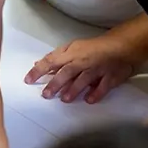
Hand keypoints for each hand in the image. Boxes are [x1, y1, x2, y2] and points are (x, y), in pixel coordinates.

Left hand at [24, 34, 144, 103]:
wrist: (120, 47)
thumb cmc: (92, 48)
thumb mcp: (72, 47)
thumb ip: (55, 57)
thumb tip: (37, 64)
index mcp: (71, 54)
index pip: (51, 61)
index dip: (39, 70)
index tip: (27, 80)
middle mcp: (82, 62)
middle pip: (67, 72)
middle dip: (56, 83)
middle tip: (46, 95)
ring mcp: (97, 70)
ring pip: (84, 79)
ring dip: (74, 89)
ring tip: (65, 99)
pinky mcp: (110, 77)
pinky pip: (103, 86)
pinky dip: (96, 93)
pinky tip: (89, 100)